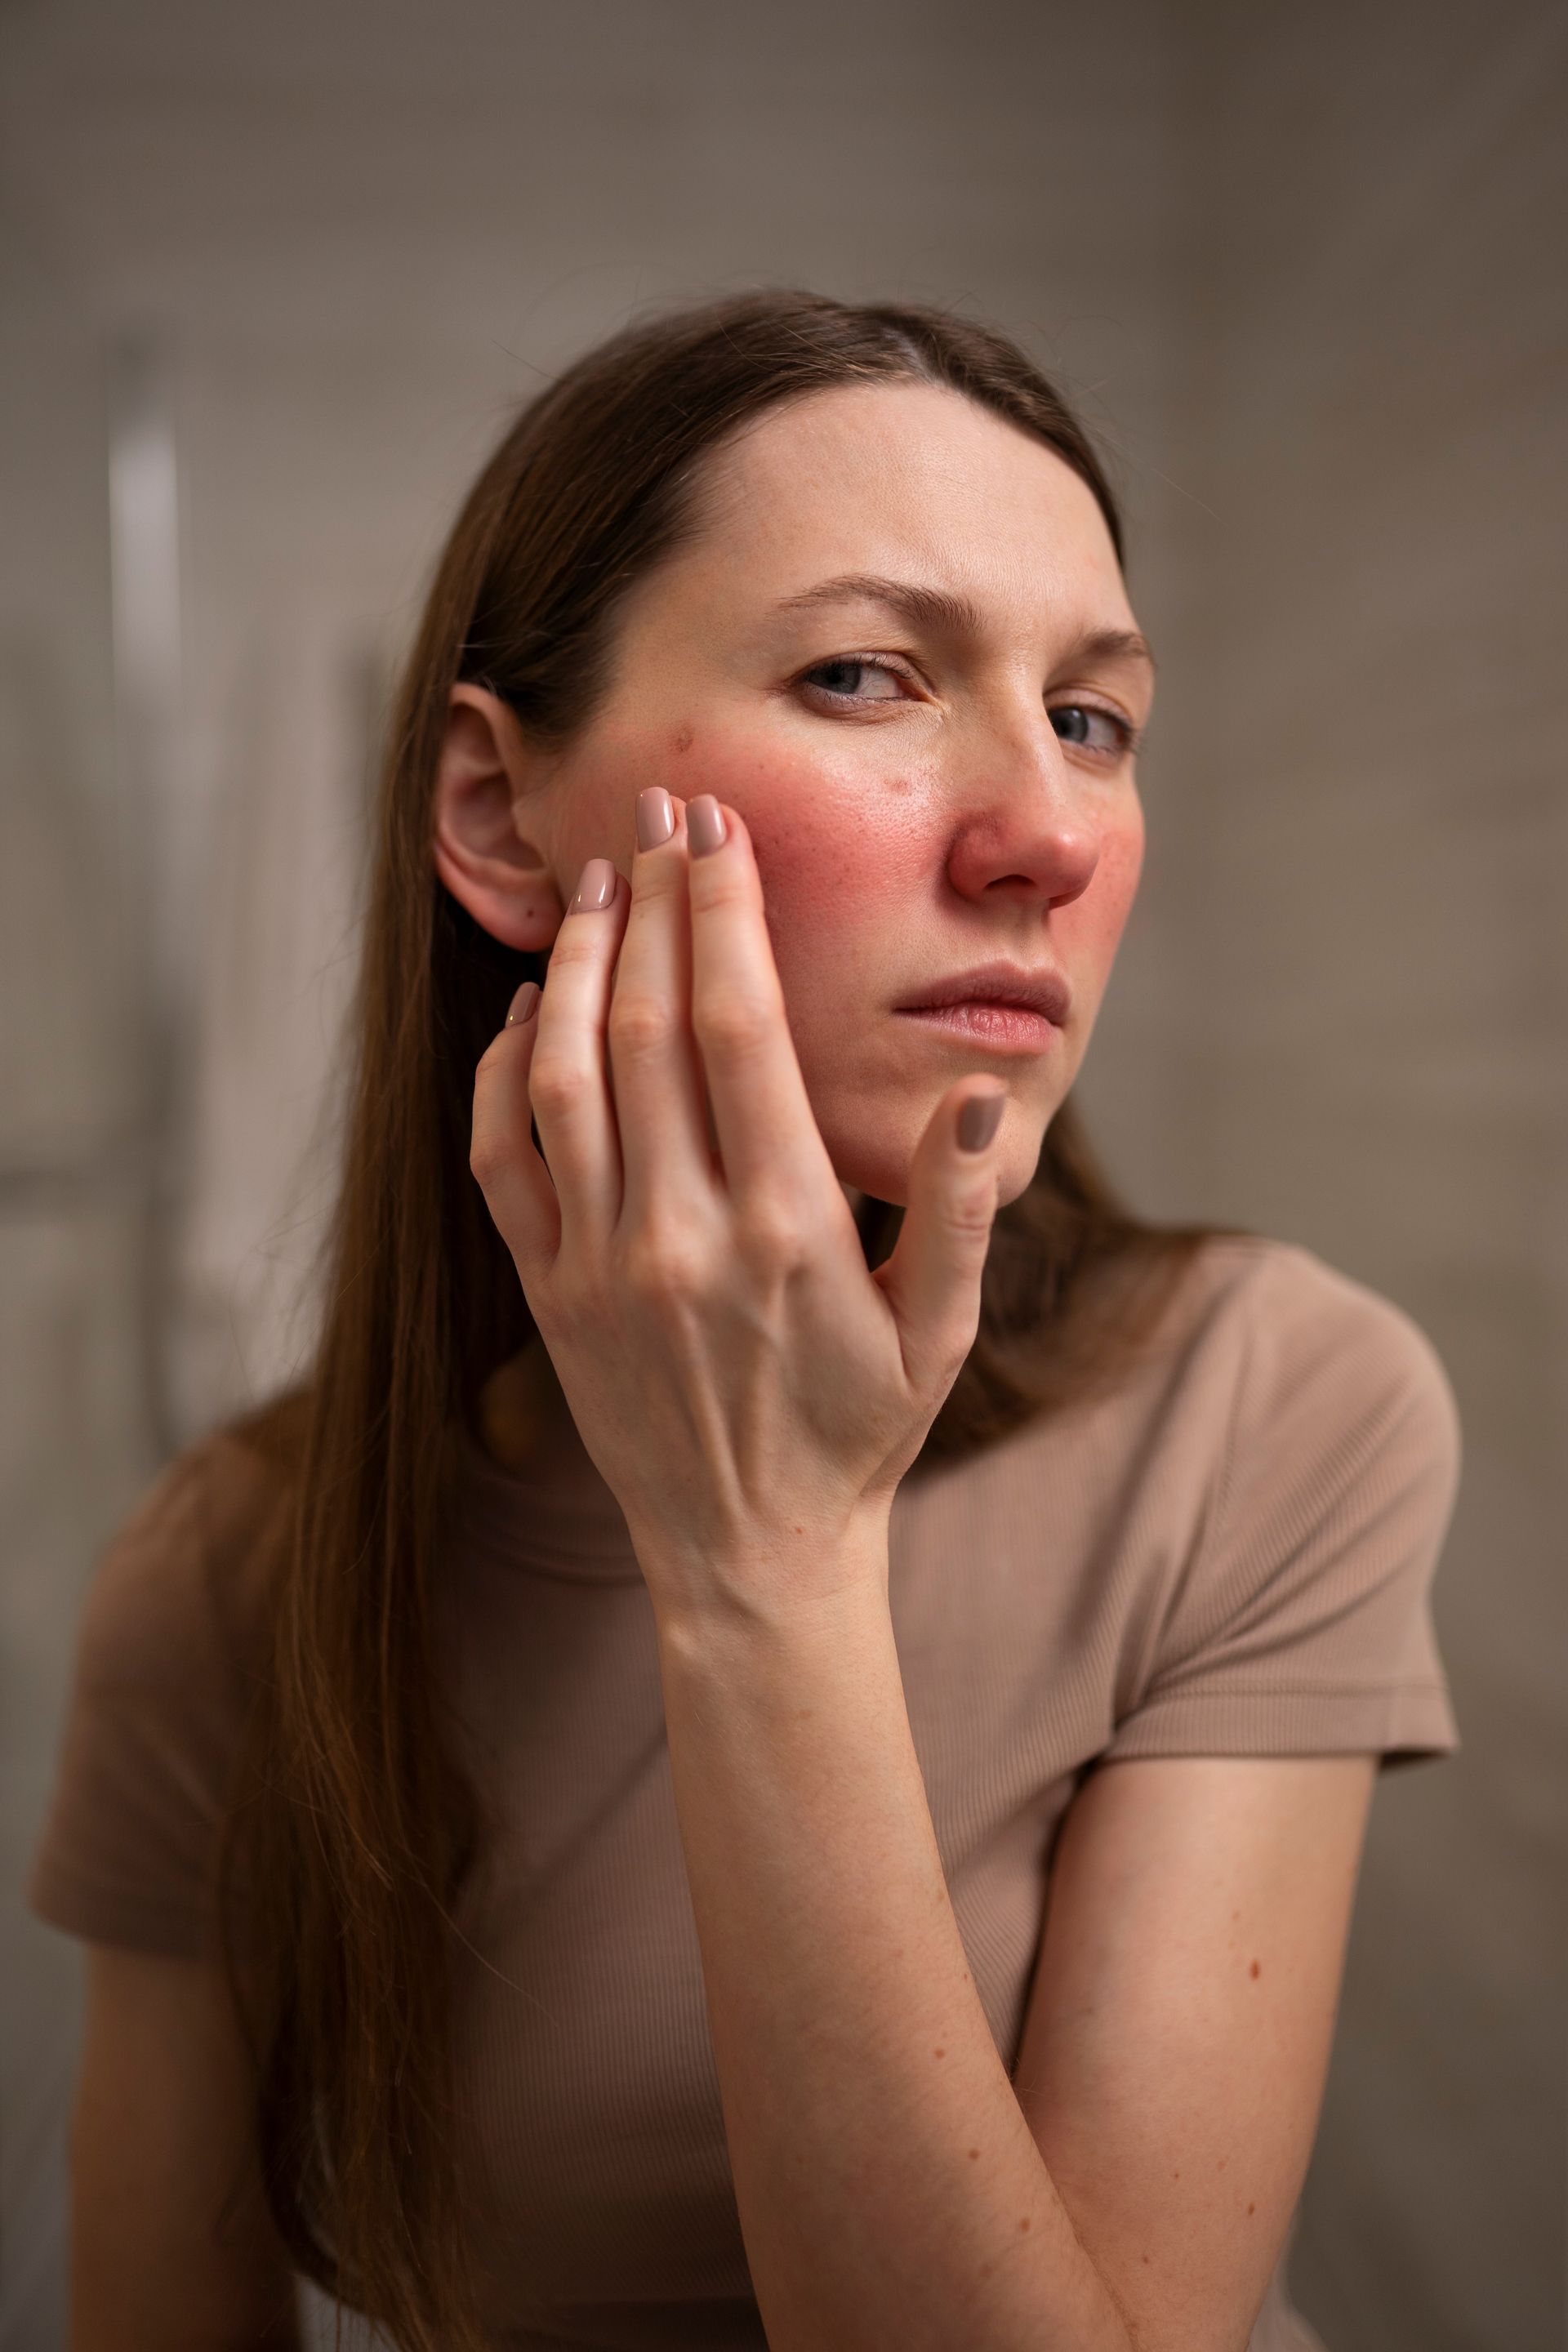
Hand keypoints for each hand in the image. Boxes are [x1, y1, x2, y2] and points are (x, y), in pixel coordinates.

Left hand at [469, 787, 1008, 1633]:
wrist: (752, 1553)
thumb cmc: (861, 1430)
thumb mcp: (944, 1330)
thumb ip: (962, 1208)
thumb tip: (985, 1092)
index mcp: (786, 1225)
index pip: (736, 1023)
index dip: (721, 910)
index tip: (717, 830)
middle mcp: (680, 1233)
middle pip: (643, 1020)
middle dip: (648, 898)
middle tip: (656, 812)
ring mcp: (599, 1262)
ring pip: (562, 1070)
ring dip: (573, 961)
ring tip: (595, 883)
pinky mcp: (546, 1291)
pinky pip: (505, 1153)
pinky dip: (504, 1065)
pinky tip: (532, 1005)